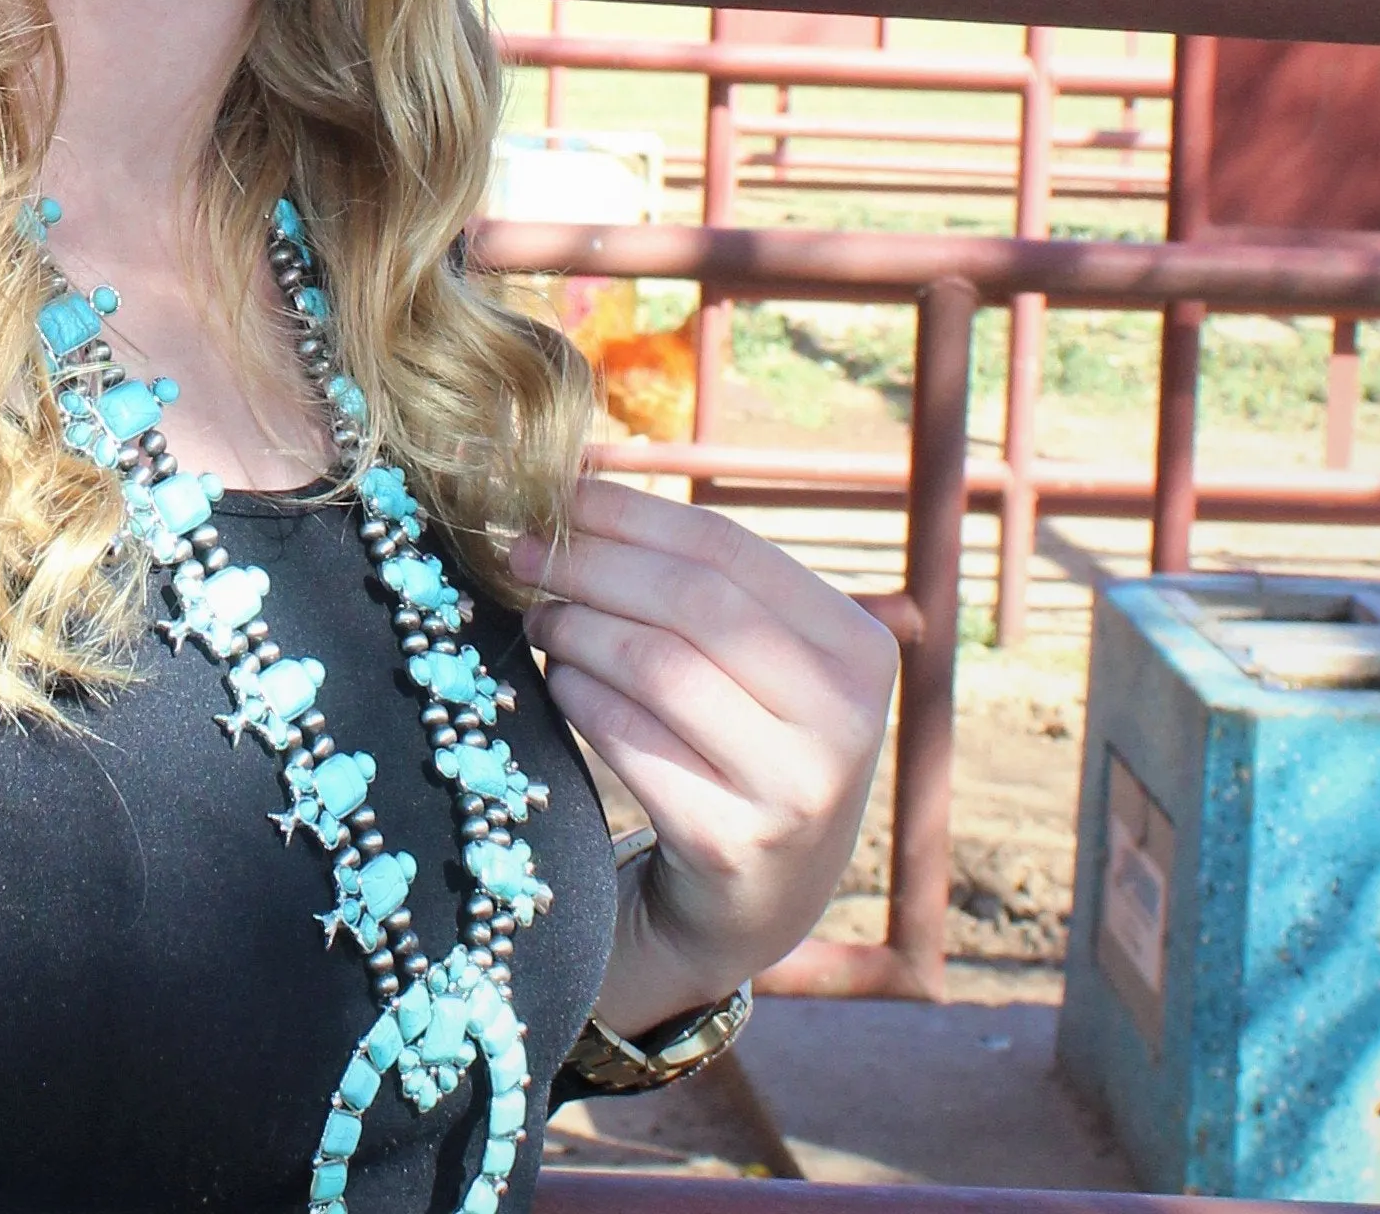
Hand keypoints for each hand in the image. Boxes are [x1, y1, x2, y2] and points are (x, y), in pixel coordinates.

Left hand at [511, 476, 898, 1035]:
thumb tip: (578, 479)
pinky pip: (629, 739)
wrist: (754, 900)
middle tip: (520, 553)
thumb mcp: (758, 662)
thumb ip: (698, 579)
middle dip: (589, 563)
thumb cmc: (742, 743)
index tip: (557, 493)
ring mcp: (797, 789)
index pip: (728, 548)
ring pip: (656, 665)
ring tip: (539, 617)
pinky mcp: (734, 844)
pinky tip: (560, 684)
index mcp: (860, 648)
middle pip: (690, 600)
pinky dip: (578, 697)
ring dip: (575, 628)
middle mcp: (848, 719)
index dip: (630, 512)